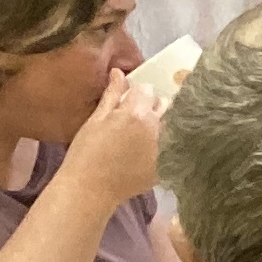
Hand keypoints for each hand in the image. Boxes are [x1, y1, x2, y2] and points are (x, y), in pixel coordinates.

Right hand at [57, 71, 166, 213]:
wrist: (91, 188)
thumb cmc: (87, 152)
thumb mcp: (96, 120)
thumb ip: (112, 95)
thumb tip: (119, 72)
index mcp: (137, 113)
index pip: (147, 90)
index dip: (136, 95)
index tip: (128, 103)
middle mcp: (157, 128)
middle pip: (164, 105)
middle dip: (152, 107)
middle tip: (136, 119)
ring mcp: (166, 147)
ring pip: (172, 125)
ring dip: (162, 125)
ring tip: (144, 136)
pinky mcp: (169, 165)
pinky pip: (175, 146)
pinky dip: (167, 145)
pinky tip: (150, 152)